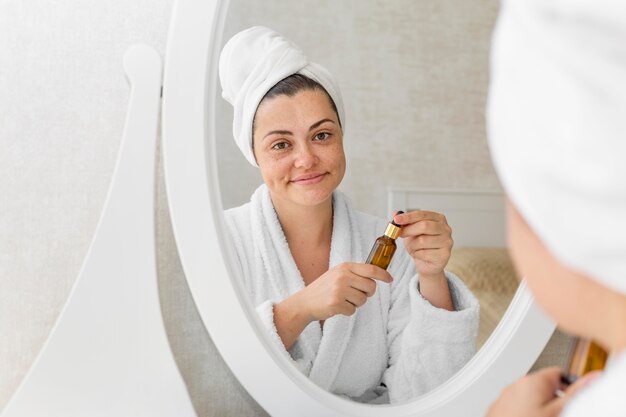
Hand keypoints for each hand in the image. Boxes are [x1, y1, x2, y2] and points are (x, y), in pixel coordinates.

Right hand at [298, 262, 392, 321]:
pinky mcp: (336, 303)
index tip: (390, 279)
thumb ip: (355, 274)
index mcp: (345, 267)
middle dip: (367, 293)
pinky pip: (353, 310)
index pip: (370, 269)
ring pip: (363, 300)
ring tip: (342, 300)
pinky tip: (337, 307)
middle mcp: (343, 276)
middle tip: (356, 294)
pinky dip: (347, 311)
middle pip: (371, 287)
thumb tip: (377, 276)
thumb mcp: (338, 274)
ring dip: (356, 303)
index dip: (383, 274)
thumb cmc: (325, 288)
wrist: (305, 302)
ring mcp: (339, 290)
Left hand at [393, 210, 452, 278]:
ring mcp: (447, 242)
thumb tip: (395, 213)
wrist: (427, 263)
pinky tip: (419, 255)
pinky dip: (416, 254)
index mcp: (439, 219)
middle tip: (399, 234)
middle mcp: (445, 229)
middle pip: (424, 226)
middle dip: (408, 230)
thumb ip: (405, 222)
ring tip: (412, 248)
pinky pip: (424, 253)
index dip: (408, 216)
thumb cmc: (420, 245)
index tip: (397, 219)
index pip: (423, 214)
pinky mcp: (444, 255)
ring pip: (422, 240)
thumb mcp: (411, 231)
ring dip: (412, 245)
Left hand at [487, 367, 601, 416]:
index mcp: (531, 381)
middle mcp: (514, 386)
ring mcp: (503, 399)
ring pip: (529, 399)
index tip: (577, 398)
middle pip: (543, 386)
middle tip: (561, 413)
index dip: (571, 386)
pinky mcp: (496, 411)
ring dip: (539, 408)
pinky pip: (516, 408)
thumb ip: (576, 394)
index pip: (558, 372)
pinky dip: (524, 413)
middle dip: (554, 399)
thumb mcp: (558, 413)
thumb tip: (592, 377)